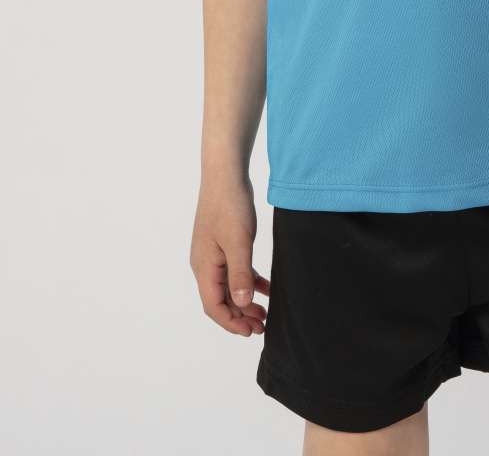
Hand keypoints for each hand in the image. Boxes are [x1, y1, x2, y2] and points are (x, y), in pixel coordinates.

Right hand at [189, 174, 269, 336]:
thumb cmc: (230, 206)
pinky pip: (235, 270)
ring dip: (245, 301)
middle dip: (240, 316)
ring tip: (265, 313)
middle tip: (263, 326)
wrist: (226, 175)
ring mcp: (214, 254)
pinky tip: (266, 288)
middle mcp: (205, 264)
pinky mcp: (224, 244)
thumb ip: (240, 274)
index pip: (214, 306)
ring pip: (229, 286)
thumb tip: (241, 304)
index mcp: (204, 267)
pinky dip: (249, 281)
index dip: (232, 322)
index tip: (251, 332)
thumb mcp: (239, 242)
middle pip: (220, 299)